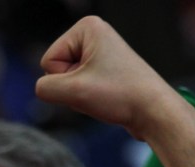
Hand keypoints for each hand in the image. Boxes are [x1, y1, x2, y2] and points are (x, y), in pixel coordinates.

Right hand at [35, 16, 179, 140]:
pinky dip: (87, 96)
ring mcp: (99, 51)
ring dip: (79, 93)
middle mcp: (93, 34)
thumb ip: (43, 88)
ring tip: (103, 93)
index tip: (92, 81)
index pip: (48, 60)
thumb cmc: (120, 95)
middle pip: (56, 68)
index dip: (64, 78)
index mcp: (87, 27)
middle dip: (71, 85)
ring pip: (66, 79)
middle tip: (97, 89)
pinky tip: (105, 96)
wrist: (152, 110)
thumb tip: (42, 89)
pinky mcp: (103, 68)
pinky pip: (78, 85)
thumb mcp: (72, 91)